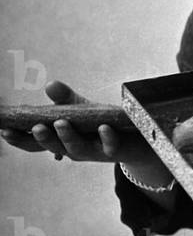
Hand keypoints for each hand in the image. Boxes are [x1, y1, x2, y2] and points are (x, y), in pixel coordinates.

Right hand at [0, 80, 157, 167]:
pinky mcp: (115, 149)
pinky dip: (106, 136)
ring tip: (62, 123)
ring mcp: (94, 151)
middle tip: (37, 126)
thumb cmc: (100, 122)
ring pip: (77, 149)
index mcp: (60, 139)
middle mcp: (73, 149)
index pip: (35, 142)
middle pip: (53, 146)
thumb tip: (50, 84)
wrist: (136, 137)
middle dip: (43, 138)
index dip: (19, 139)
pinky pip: (110, 145)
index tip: (4, 131)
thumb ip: (65, 98)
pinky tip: (103, 127)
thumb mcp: (80, 107)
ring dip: (68, 136)